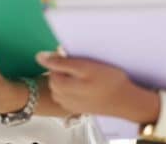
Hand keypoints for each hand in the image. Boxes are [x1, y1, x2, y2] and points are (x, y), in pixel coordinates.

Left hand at [36, 52, 156, 119]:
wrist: (126, 101)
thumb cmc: (108, 81)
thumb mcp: (85, 66)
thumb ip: (60, 62)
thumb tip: (39, 56)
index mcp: (61, 86)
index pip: (50, 66)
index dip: (61, 58)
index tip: (74, 56)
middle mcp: (61, 98)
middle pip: (53, 76)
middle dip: (63, 69)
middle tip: (82, 66)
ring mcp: (68, 105)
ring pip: (59, 86)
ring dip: (67, 79)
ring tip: (84, 75)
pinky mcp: (76, 108)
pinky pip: (67, 95)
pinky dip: (72, 88)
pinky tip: (85, 85)